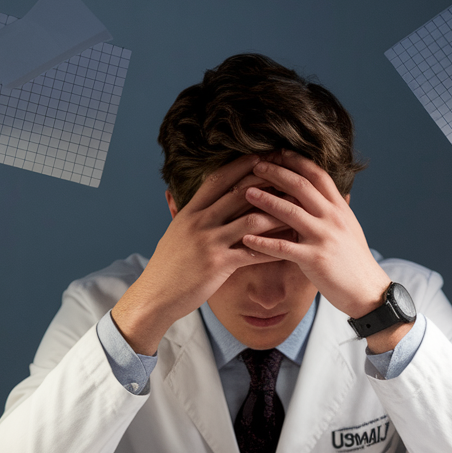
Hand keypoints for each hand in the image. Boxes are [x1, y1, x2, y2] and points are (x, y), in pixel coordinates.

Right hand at [112, 154, 285, 354]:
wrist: (154, 296)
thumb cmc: (166, 267)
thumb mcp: (174, 234)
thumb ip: (187, 215)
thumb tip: (190, 200)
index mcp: (189, 212)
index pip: (218, 180)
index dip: (241, 166)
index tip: (261, 156)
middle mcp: (199, 222)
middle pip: (238, 193)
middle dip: (266, 182)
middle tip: (289, 176)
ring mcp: (208, 242)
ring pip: (251, 220)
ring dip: (277, 214)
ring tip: (297, 210)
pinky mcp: (218, 264)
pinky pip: (253, 252)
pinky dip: (274, 247)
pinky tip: (290, 246)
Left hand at [239, 152, 409, 350]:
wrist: (368, 291)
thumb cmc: (355, 261)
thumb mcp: (348, 228)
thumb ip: (335, 209)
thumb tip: (328, 191)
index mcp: (339, 208)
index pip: (317, 175)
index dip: (297, 161)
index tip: (278, 152)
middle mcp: (332, 218)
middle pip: (301, 186)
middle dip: (277, 173)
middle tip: (256, 165)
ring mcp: (324, 238)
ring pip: (290, 212)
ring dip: (265, 200)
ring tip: (245, 192)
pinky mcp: (315, 259)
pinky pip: (283, 247)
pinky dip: (263, 243)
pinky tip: (246, 239)